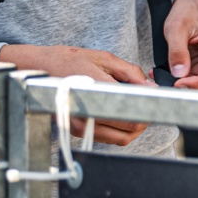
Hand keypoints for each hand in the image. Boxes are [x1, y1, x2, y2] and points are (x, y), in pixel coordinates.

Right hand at [0, 43, 150, 146]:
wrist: (40, 70)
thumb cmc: (71, 60)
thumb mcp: (103, 58)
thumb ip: (129, 72)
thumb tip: (150, 85)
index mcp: (96, 90)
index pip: (131, 108)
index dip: (149, 105)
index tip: (157, 98)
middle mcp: (87, 113)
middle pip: (130, 128)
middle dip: (145, 117)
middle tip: (149, 103)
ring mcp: (82, 125)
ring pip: (122, 139)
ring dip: (135, 127)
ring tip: (137, 109)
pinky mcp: (79, 131)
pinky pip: (110, 138)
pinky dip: (122, 131)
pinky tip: (123, 114)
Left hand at [164, 0, 197, 90]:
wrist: (193, 4)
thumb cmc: (188, 12)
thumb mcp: (176, 27)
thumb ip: (177, 51)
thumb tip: (179, 74)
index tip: (178, 84)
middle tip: (173, 89)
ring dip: (193, 91)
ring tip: (170, 83)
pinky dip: (188, 86)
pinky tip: (171, 79)